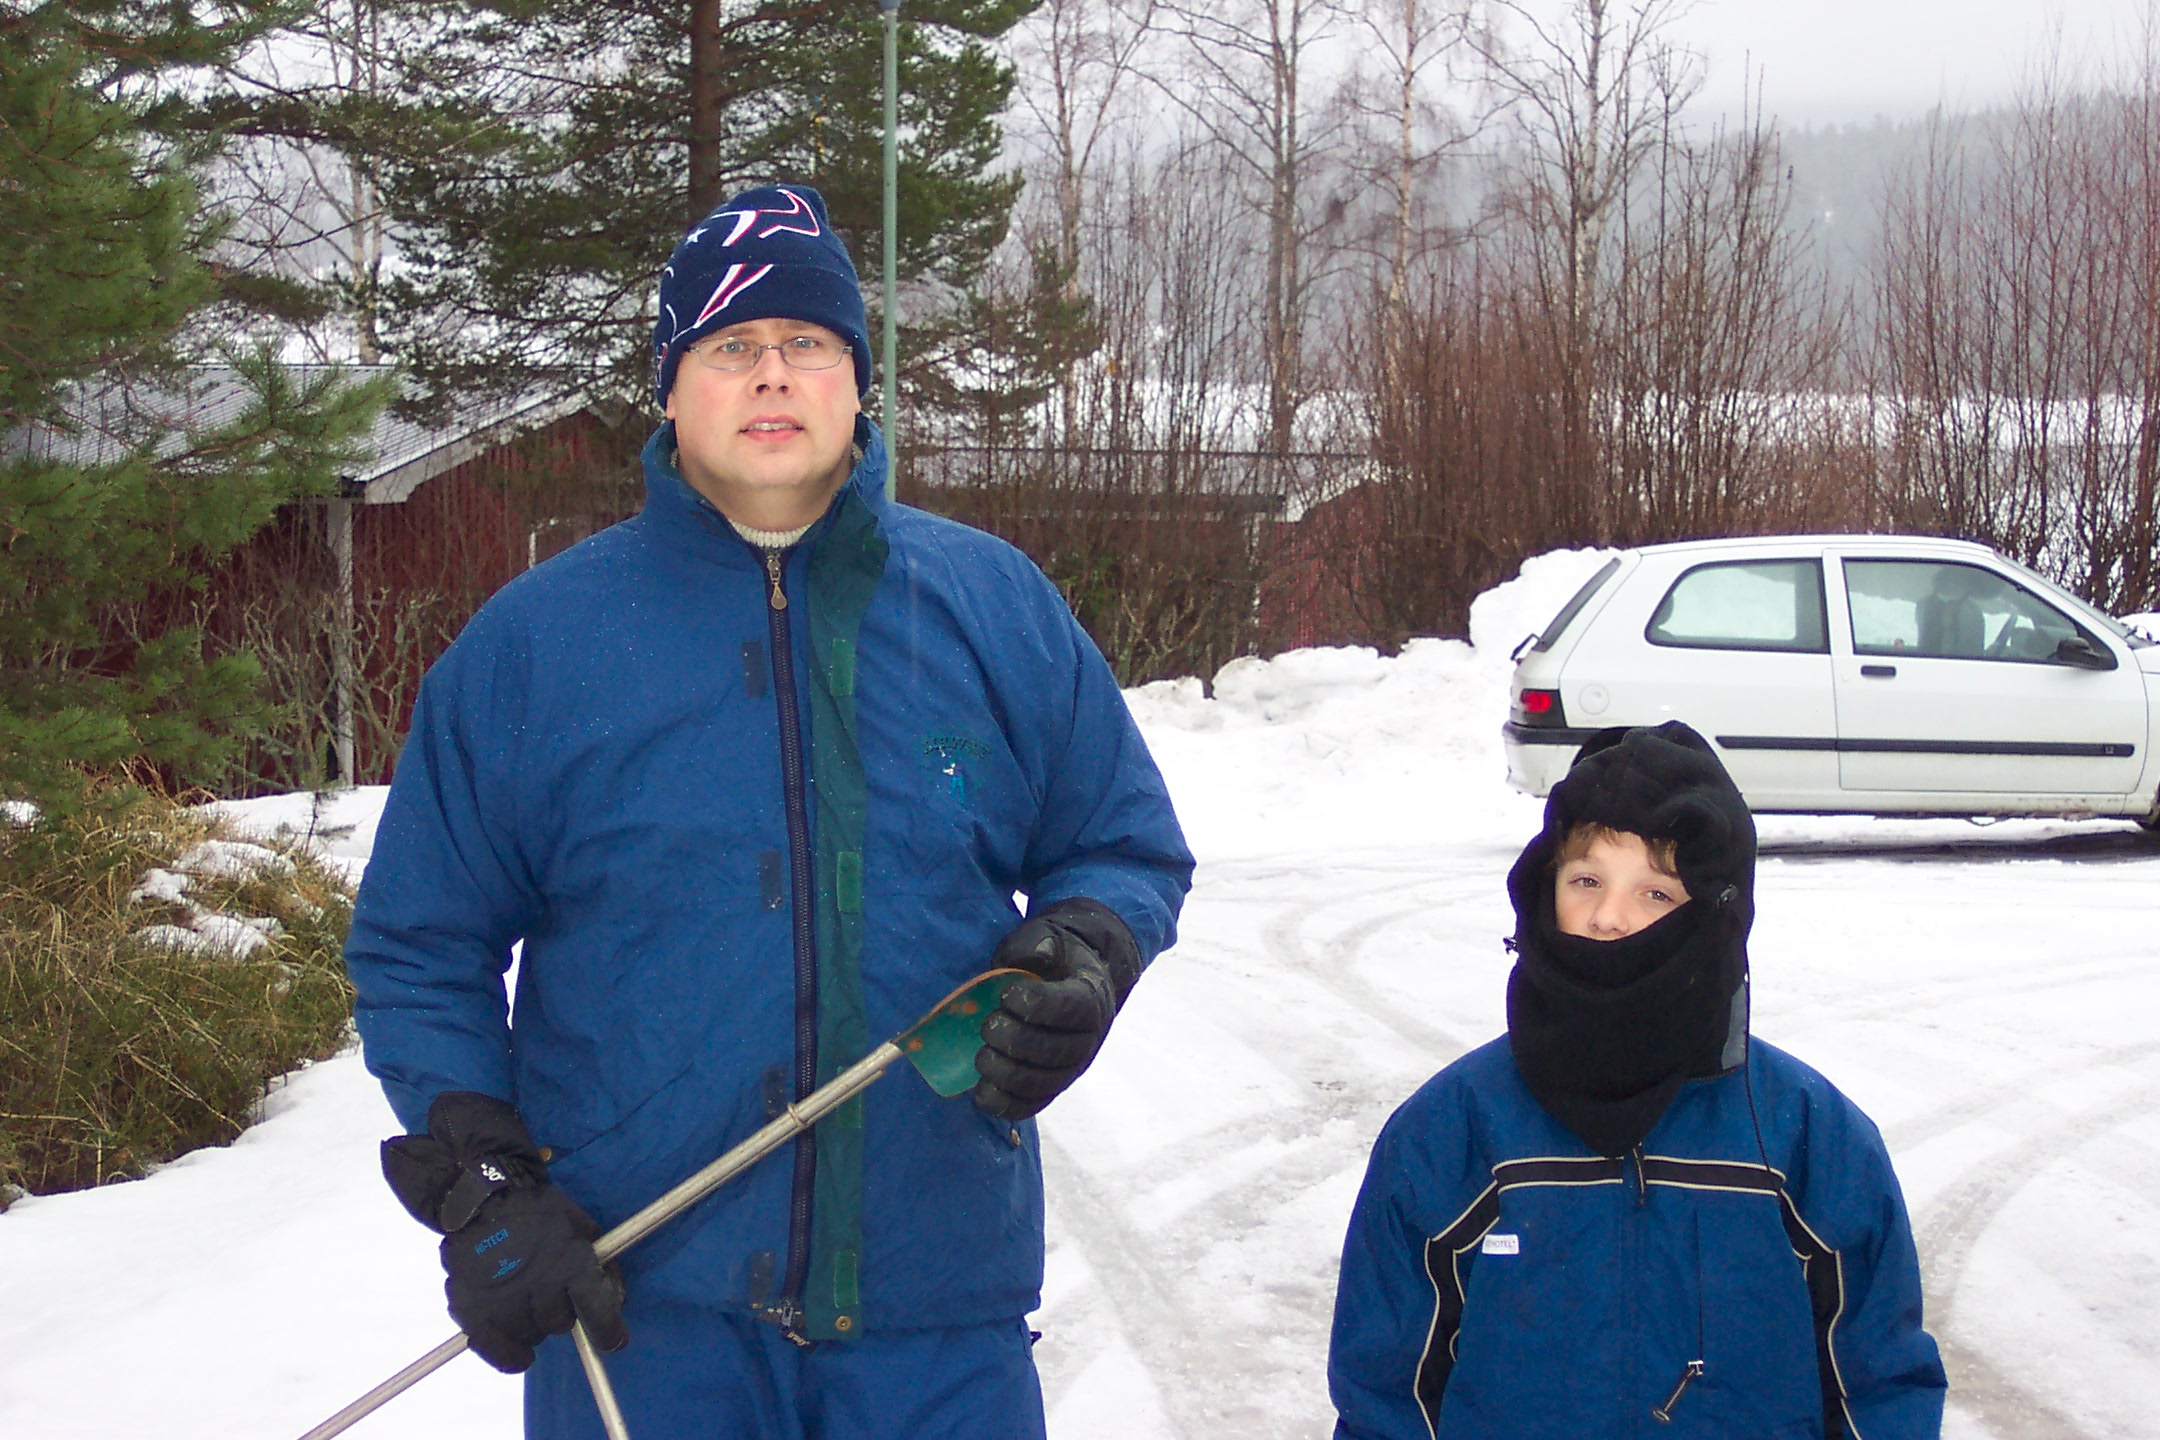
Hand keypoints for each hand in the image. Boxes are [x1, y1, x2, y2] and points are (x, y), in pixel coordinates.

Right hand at [440, 1182, 626, 1371]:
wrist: (483, 1199)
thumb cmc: (539, 1211)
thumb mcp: (580, 1226)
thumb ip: (598, 1261)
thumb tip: (613, 1297)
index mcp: (570, 1262)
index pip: (596, 1310)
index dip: (608, 1331)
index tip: (615, 1341)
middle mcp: (539, 1286)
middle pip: (560, 1323)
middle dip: (562, 1312)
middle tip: (552, 1293)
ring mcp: (503, 1301)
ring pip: (531, 1336)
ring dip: (535, 1324)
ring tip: (528, 1301)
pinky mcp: (471, 1311)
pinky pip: (495, 1350)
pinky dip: (509, 1356)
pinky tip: (520, 1356)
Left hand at [974, 898, 1142, 1120]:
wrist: (1069, 976)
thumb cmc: (1052, 955)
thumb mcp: (1048, 937)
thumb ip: (1039, 945)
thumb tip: (1032, 960)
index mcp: (1090, 996)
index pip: (1070, 1008)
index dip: (1035, 1005)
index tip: (1006, 995)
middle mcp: (1088, 1038)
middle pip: (1052, 1051)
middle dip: (1012, 1040)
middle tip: (987, 1025)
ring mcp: (1071, 1067)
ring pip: (1042, 1083)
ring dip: (1005, 1074)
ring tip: (982, 1056)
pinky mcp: (1052, 1086)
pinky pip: (1032, 1105)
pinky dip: (1005, 1104)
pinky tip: (980, 1092)